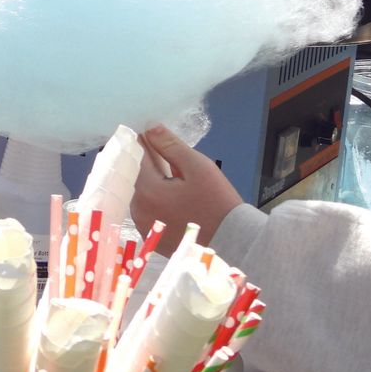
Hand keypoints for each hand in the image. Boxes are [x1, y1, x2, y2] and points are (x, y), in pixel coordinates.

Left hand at [130, 123, 242, 253]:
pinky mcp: (151, 238)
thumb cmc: (218, 203)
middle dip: (152, 165)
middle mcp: (137, 209)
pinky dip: (157, 201)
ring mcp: (142, 226)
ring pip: (143, 193)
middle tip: (171, 159)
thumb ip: (171, 146)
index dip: (145, 142)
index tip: (151, 133)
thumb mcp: (198, 167)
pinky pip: (148, 210)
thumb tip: (150, 127)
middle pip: (138, 176)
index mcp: (146, 190)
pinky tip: (176, 200)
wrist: (233, 244)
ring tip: (177, 180)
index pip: (137, 157)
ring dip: (154, 183)